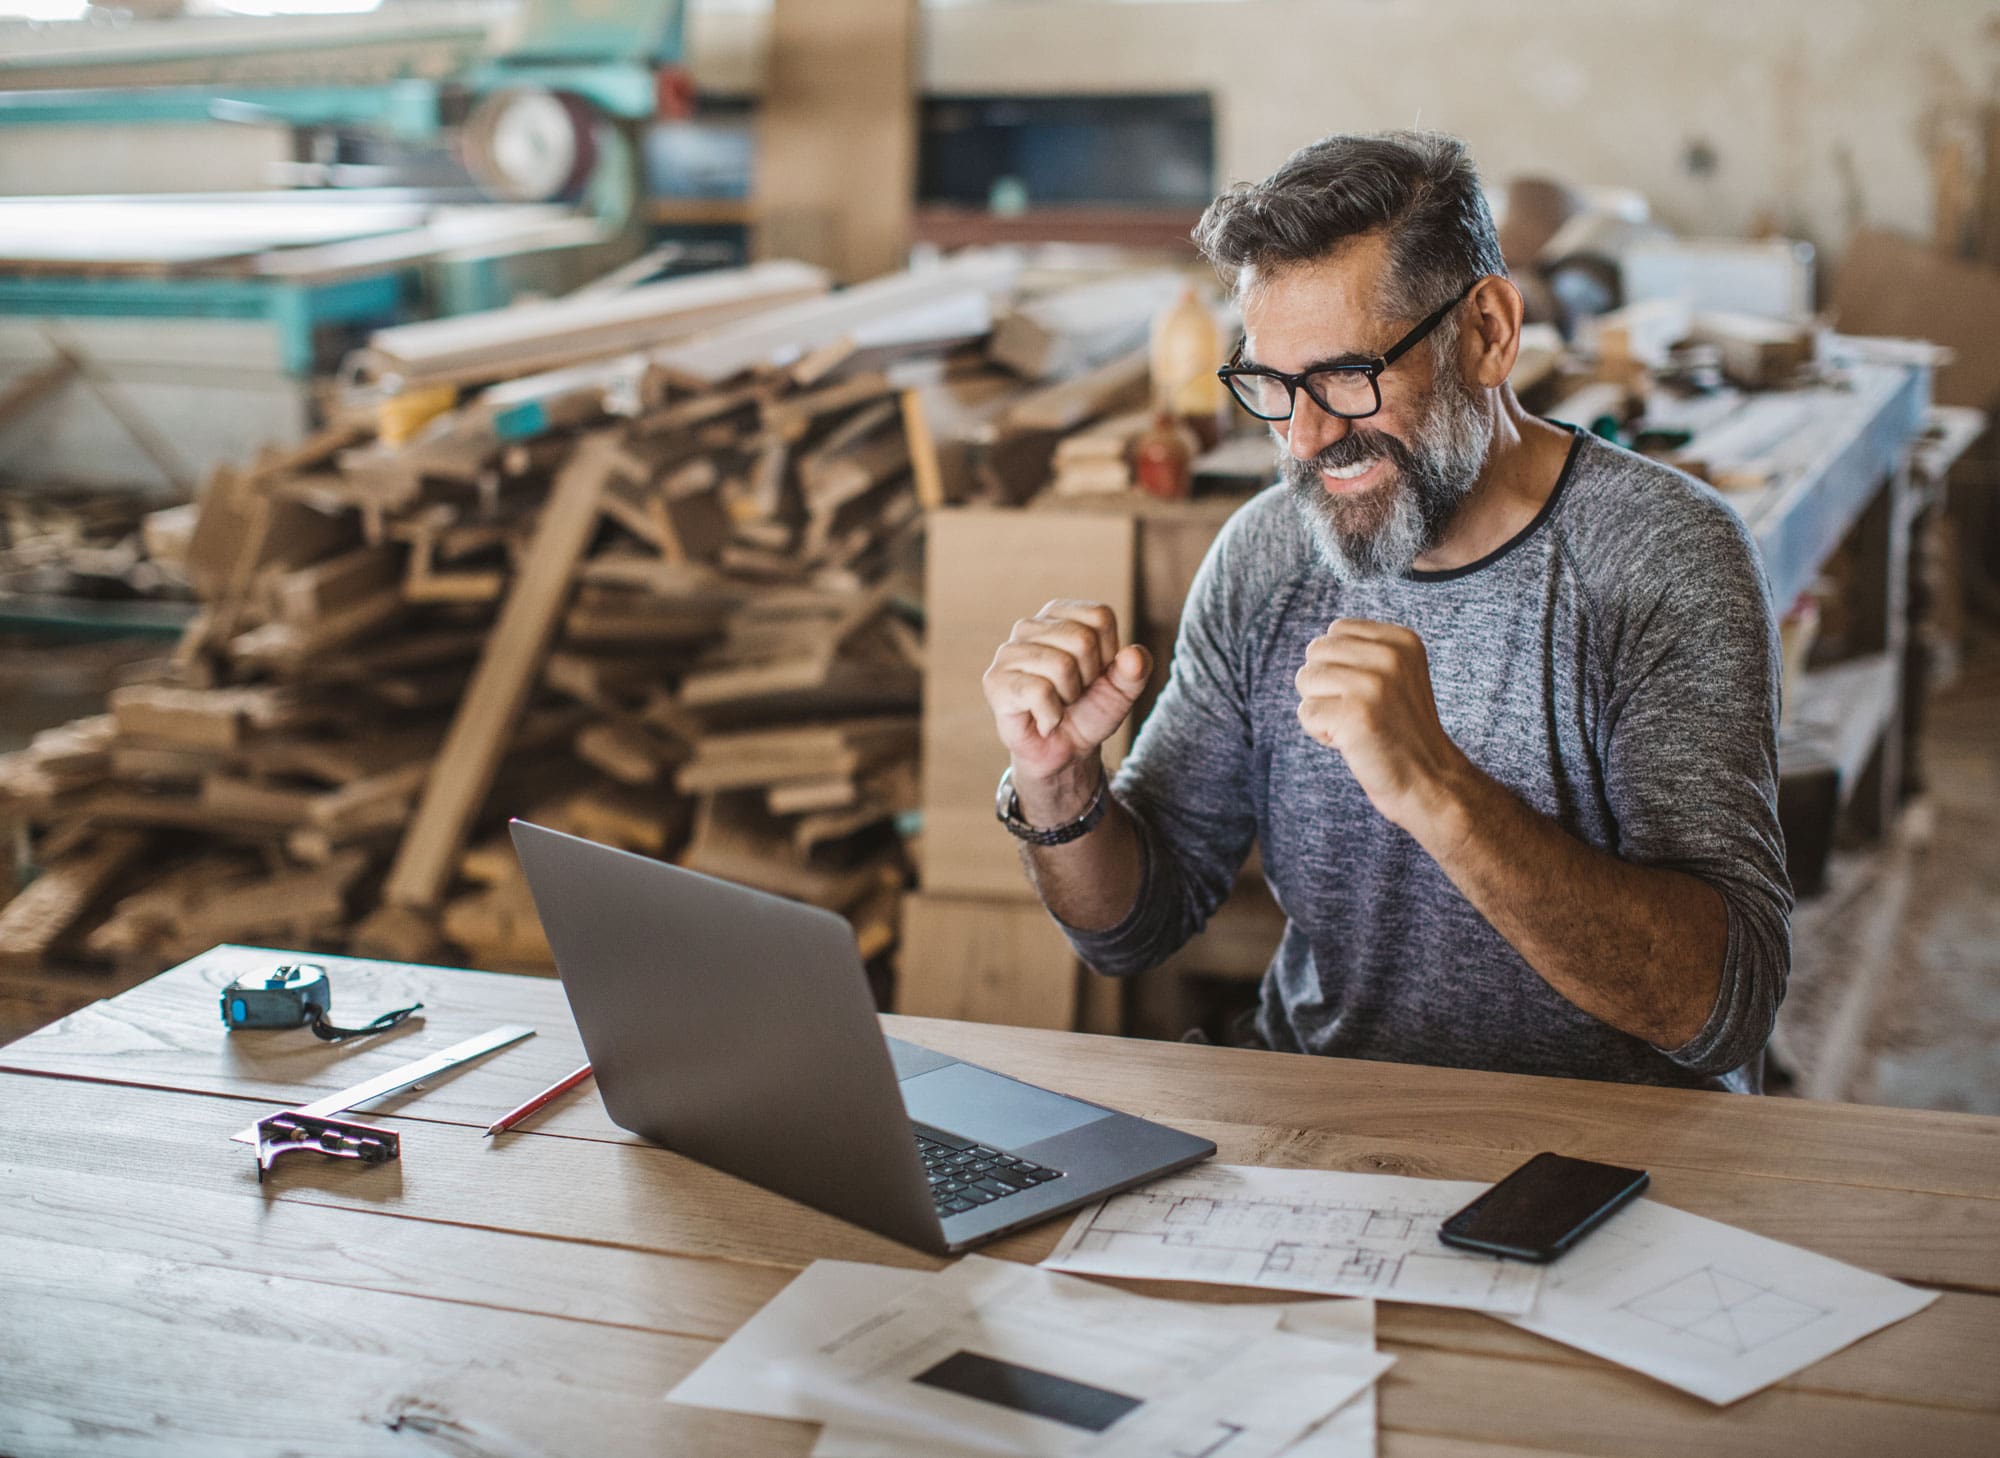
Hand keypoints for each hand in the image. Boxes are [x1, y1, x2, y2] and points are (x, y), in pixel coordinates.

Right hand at [983, 600, 1152, 813]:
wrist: (1065, 751)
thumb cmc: (1089, 711)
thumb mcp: (1122, 689)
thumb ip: (1135, 669)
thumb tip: (1134, 656)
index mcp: (1059, 614)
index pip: (1100, 616)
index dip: (1109, 653)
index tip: (1094, 674)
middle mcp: (1029, 626)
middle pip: (1082, 639)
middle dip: (1088, 677)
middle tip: (1073, 694)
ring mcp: (1008, 652)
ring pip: (1061, 665)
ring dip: (1068, 697)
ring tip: (1057, 704)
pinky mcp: (995, 682)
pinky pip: (1039, 691)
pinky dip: (1052, 716)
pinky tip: (1043, 720)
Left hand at [1295, 619, 1470, 830]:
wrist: (1431, 782)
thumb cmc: (1401, 732)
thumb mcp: (1395, 677)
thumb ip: (1361, 654)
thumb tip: (1313, 646)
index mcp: (1403, 641)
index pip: (1336, 631)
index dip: (1339, 665)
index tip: (1369, 694)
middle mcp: (1390, 657)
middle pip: (1315, 653)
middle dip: (1325, 685)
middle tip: (1359, 712)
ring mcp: (1373, 685)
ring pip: (1305, 680)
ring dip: (1321, 709)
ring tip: (1356, 726)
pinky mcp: (1355, 715)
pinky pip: (1306, 713)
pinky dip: (1320, 733)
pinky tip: (1352, 743)